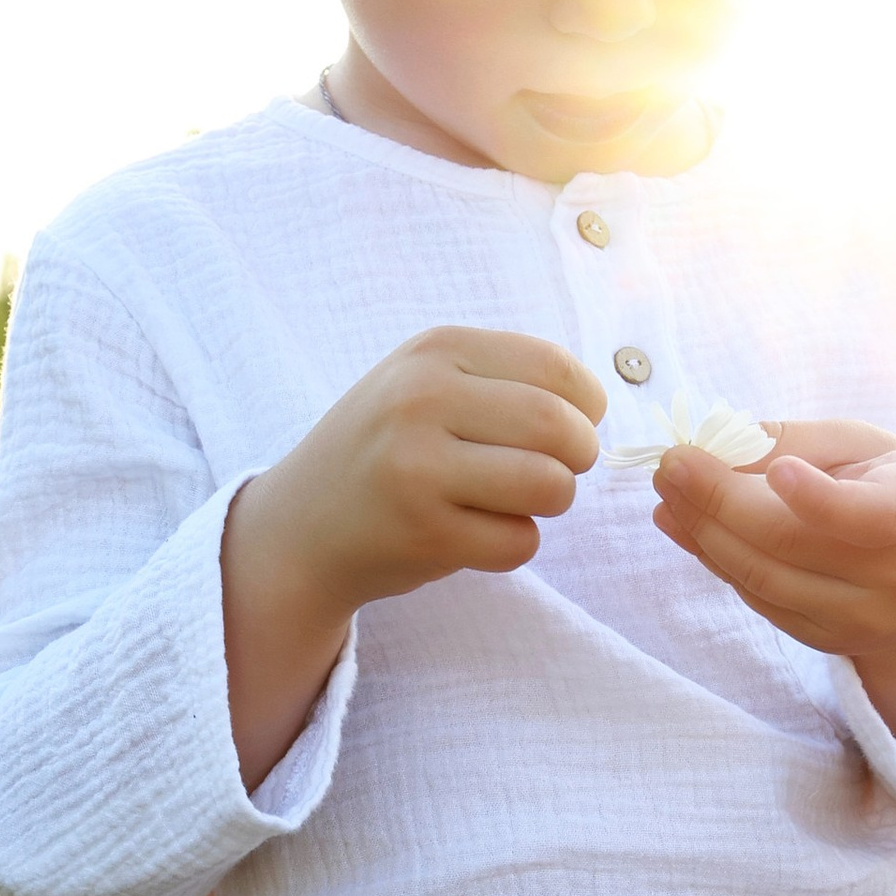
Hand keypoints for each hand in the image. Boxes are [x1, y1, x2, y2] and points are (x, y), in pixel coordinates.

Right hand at [222, 328, 603, 781]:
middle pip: (562, 428)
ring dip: (549, 504)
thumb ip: (503, 380)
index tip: (569, 428)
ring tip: (513, 502)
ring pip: (551, 486)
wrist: (299, 526)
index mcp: (435, 350)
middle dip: (578, 459)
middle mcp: (422, 399)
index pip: (556, 368)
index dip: (585, 407)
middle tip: (555, 473)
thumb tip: (596, 406)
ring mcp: (419, 467)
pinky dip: (513, 545)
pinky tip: (475, 535)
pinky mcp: (423, 532)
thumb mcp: (425, 384)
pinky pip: (520, 542)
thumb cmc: (384, 451)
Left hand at [653, 423, 895, 781]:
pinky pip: (759, 601)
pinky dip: (715, 559)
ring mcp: (864, 617)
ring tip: (667, 490)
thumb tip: (712, 445)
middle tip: (670, 463)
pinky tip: (685, 525)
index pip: (873, 514)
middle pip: (790, 543)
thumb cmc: (890, 487)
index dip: (820, 499)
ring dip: (703, 532)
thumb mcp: (862, 445)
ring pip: (762, 578)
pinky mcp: (830, 641)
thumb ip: (792, 440)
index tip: (776, 470)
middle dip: (717, 500)